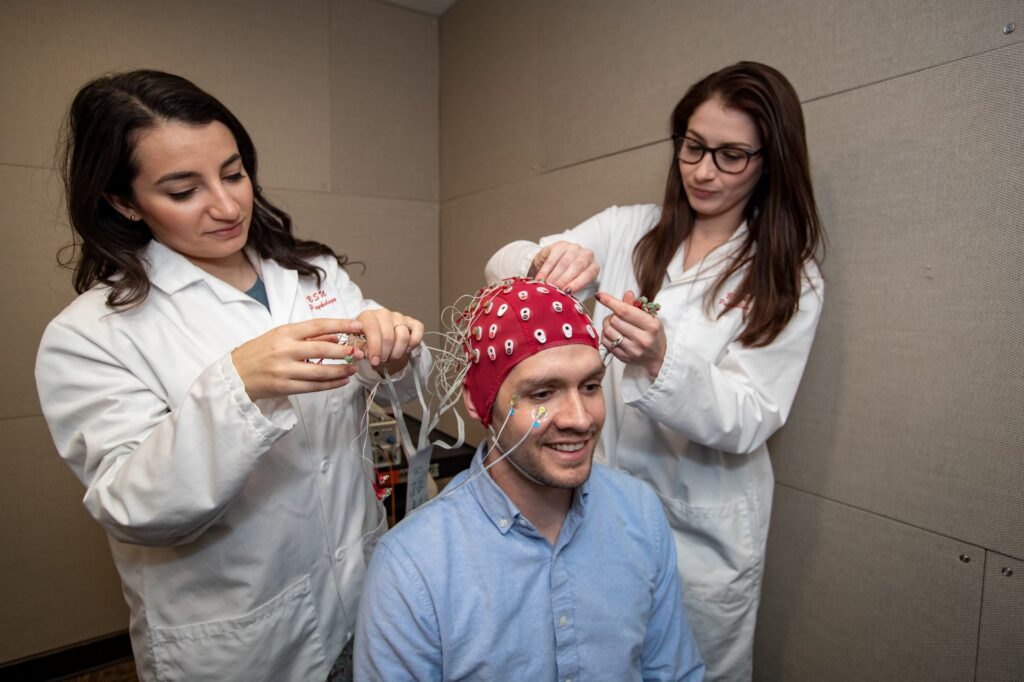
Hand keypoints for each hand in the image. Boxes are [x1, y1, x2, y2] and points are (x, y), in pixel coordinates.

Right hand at [231, 318, 364, 400]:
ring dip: (341, 370)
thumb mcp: (280, 336)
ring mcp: (284, 370)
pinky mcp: (284, 387)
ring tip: (353, 368)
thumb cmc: (260, 351)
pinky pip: (313, 387)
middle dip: (345, 351)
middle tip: (360, 352)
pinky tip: (342, 380)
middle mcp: (285, 350)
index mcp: (284, 332)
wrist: (235, 374)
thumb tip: (335, 336)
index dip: (340, 325)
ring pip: (320, 371)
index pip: (318, 325)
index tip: (357, 326)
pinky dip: (330, 384)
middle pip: (322, 350)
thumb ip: (308, 336)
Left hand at [356, 308, 424, 374]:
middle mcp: (384, 314)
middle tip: (382, 363)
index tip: (375, 362)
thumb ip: (358, 349)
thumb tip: (361, 355)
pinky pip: (418, 330)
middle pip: (389, 336)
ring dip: (397, 352)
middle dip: (385, 355)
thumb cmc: (366, 341)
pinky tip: (405, 350)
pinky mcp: (412, 322)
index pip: (373, 330)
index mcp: (368, 316)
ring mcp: (399, 317)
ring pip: (404, 336)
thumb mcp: (357, 345)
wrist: (377, 337)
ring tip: (391, 358)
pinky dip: (413, 343)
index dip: (375, 348)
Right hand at [530, 241, 598, 293]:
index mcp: (593, 267)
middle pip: (576, 267)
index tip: (567, 292)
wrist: (556, 264)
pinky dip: (545, 270)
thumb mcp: (574, 286)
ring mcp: (573, 248)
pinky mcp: (560, 245)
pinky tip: (540, 279)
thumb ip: (573, 292)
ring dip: (554, 277)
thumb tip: (566, 304)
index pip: (589, 274)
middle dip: (564, 280)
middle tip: (554, 290)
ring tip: (546, 286)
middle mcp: (586, 255)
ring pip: (563, 263)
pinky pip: (552, 259)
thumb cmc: (568, 279)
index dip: (578, 283)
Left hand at [596, 290, 666, 378]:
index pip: (625, 311)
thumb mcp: (650, 317)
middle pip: (615, 320)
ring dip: (607, 324)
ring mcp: (632, 350)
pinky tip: (612, 333)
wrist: (657, 357)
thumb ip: (636, 306)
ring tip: (613, 323)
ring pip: (608, 331)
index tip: (600, 295)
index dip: (610, 301)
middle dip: (612, 314)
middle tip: (616, 315)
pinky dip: (605, 334)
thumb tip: (627, 293)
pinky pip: (606, 342)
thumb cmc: (653, 334)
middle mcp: (642, 339)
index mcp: (651, 326)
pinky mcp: (623, 357)